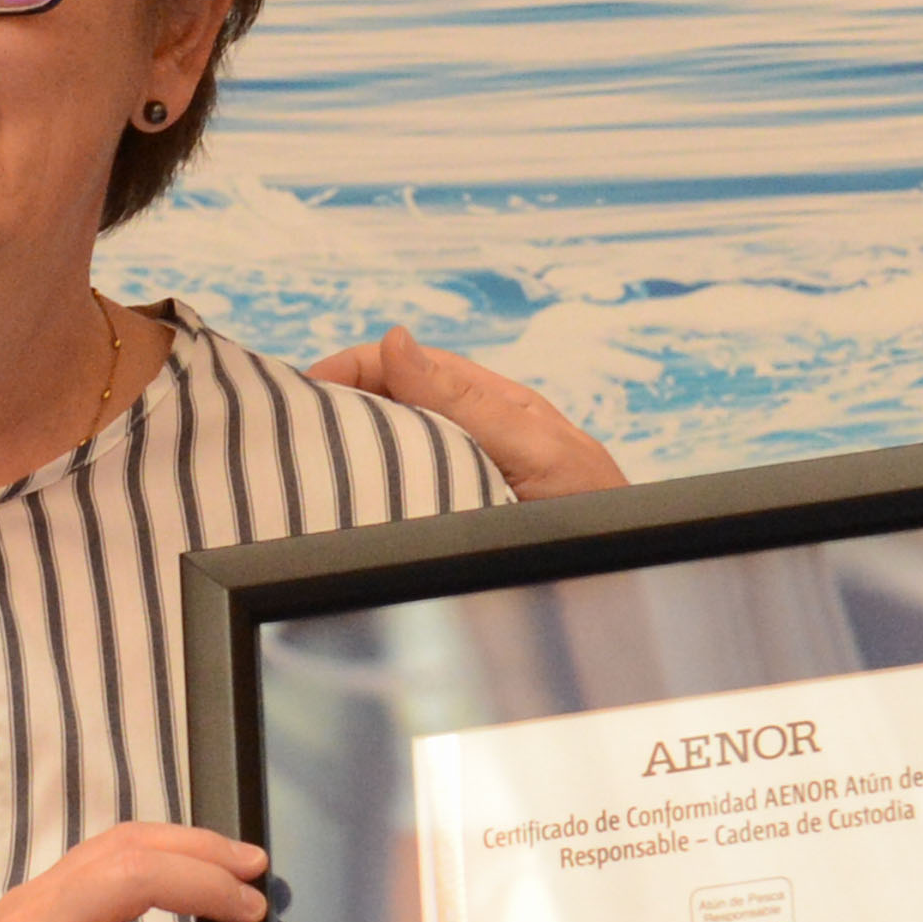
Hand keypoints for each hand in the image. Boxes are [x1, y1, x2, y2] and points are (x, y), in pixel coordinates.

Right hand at [310, 332, 626, 500]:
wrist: (632, 579)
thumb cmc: (597, 513)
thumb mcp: (531, 449)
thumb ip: (463, 403)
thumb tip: (395, 342)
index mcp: (495, 404)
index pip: (408, 364)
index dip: (355, 368)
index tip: (306, 389)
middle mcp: (480, 436)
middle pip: (396, 404)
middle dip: (343, 409)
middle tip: (290, 433)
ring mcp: (473, 478)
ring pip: (399, 451)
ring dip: (355, 454)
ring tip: (307, 472)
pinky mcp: (466, 522)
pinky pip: (408, 500)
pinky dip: (374, 498)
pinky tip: (350, 514)